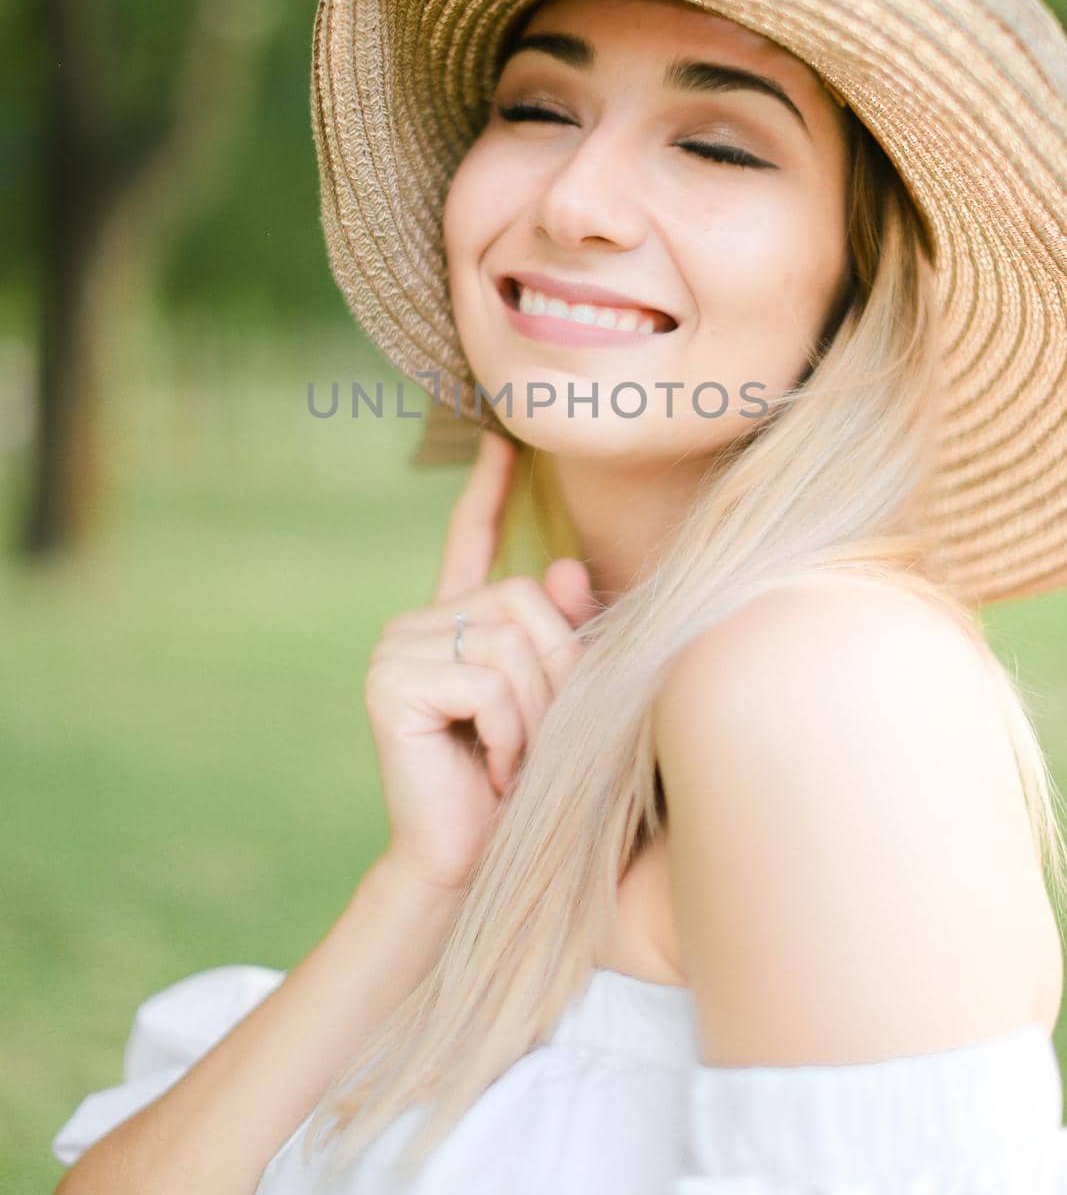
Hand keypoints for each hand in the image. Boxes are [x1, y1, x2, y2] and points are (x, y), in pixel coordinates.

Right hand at [365, 431, 597, 893]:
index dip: (485, 492)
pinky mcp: (390, 683)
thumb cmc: (524, 793)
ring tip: (515, 764)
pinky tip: (492, 771)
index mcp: (453, 625)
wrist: (473, 870)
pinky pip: (486, 680)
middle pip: (521, 600)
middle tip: (539, 745)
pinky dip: (510, 732)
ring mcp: (396, 650)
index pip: (468, 540)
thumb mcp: (557, 707)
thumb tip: (563, 569)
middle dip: (555, 675)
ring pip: (510, 640)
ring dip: (536, 714)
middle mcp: (416, 625)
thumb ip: (561, 637)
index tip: (499, 442)